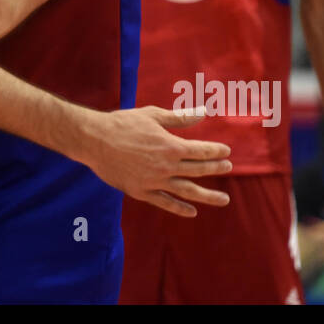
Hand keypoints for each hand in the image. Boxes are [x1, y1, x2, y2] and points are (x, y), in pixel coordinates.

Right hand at [84, 105, 231, 216]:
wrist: (95, 140)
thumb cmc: (123, 123)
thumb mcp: (152, 115)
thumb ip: (179, 117)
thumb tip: (203, 112)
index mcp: (170, 146)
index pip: (201, 151)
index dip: (216, 151)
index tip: (226, 151)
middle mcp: (166, 166)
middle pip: (198, 170)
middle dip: (216, 168)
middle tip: (228, 167)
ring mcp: (154, 182)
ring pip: (187, 191)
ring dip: (208, 196)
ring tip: (224, 199)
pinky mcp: (141, 192)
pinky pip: (165, 202)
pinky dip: (180, 208)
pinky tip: (192, 211)